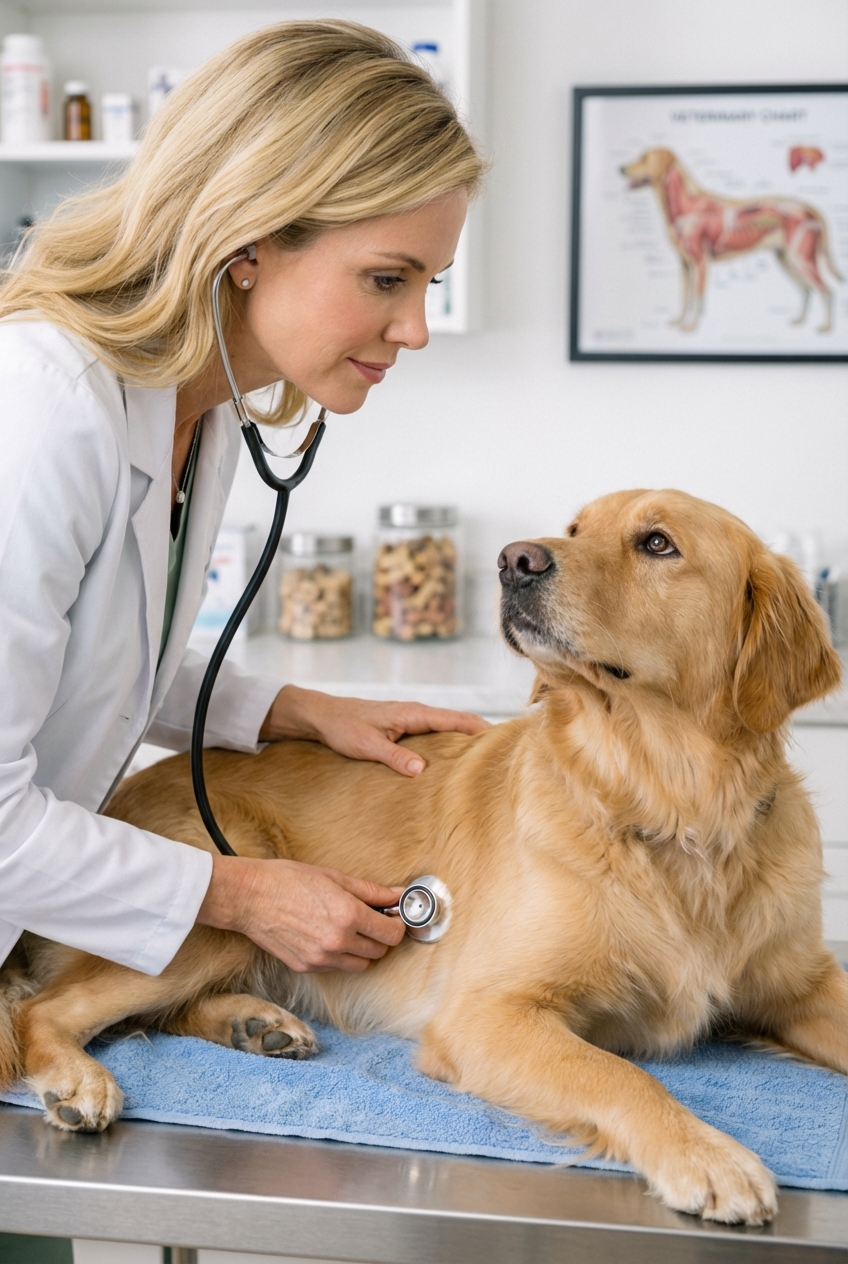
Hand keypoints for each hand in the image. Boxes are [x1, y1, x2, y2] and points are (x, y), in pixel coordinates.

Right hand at [197, 853, 405, 972]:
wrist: (249, 897)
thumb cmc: (289, 881)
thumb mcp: (335, 878)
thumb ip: (371, 891)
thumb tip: (397, 896)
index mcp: (348, 915)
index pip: (391, 934)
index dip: (397, 924)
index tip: (393, 916)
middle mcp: (337, 941)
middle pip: (379, 951)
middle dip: (380, 935)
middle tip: (372, 919)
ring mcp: (321, 958)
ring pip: (360, 964)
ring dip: (362, 949)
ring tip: (349, 928)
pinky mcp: (306, 967)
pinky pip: (336, 967)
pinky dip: (339, 955)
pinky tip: (328, 935)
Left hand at [259, 686, 488, 776]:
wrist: (322, 715)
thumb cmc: (343, 728)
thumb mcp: (367, 746)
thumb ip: (395, 757)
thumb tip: (422, 770)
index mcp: (412, 713)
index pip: (455, 719)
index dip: (480, 727)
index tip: (502, 739)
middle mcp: (416, 712)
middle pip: (457, 721)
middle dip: (480, 732)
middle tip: (504, 751)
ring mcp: (411, 718)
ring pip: (447, 726)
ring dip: (466, 737)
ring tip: (486, 756)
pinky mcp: (404, 726)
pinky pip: (434, 731)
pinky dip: (449, 739)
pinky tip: (454, 756)